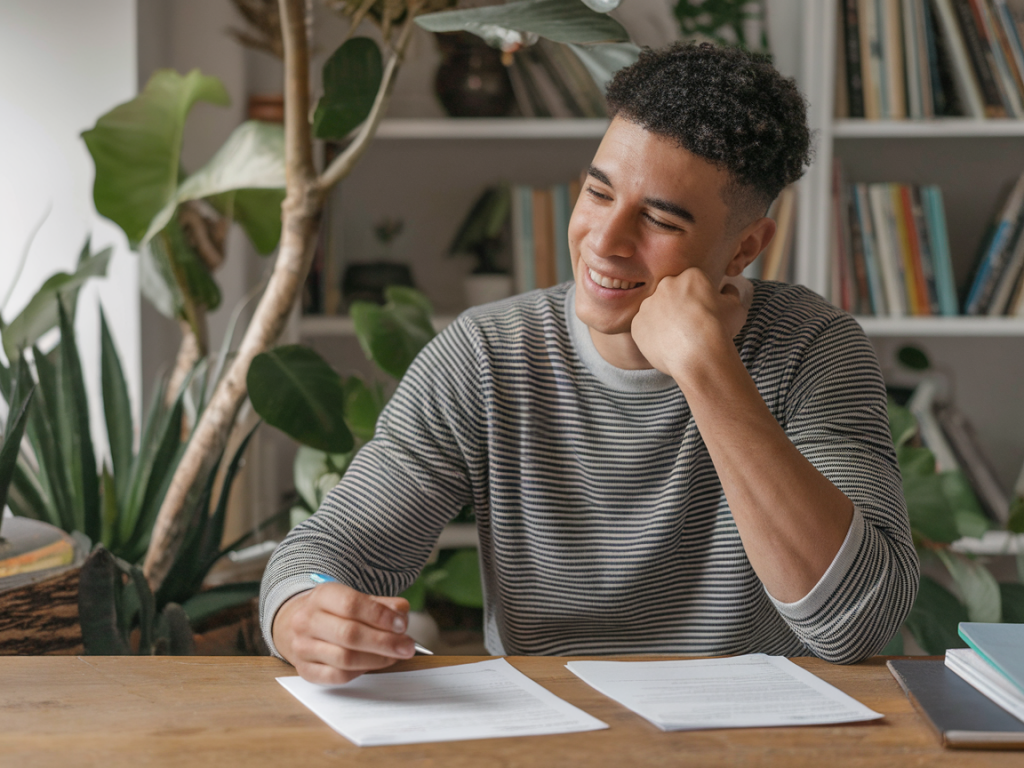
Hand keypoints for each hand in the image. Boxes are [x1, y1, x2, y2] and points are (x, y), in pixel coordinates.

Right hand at [272, 582, 414, 683]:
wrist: (296, 623)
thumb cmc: (333, 611)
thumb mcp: (355, 598)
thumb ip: (381, 605)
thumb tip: (401, 613)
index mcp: (322, 595)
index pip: (352, 605)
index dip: (380, 616)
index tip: (402, 625)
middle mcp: (307, 621)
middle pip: (349, 634)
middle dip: (384, 642)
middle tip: (407, 646)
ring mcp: (302, 647)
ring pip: (345, 659)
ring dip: (377, 659)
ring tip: (394, 655)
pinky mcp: (305, 670)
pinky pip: (338, 676)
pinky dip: (361, 672)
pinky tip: (373, 664)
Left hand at [631, 269, 752, 379]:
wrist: (698, 355)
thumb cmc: (720, 330)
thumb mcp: (735, 308)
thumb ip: (730, 294)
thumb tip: (727, 289)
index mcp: (690, 276)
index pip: (693, 283)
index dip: (700, 299)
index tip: (704, 313)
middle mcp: (665, 284)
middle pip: (672, 294)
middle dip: (679, 307)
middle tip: (690, 327)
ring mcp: (648, 304)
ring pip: (656, 311)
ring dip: (665, 321)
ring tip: (679, 339)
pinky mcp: (637, 323)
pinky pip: (644, 328)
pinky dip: (653, 336)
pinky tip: (667, 346)